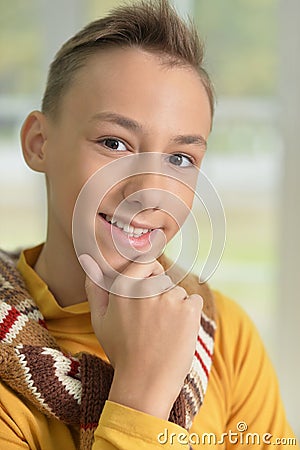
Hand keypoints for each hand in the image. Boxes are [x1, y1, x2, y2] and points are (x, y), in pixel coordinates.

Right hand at [79, 254, 202, 419]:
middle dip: (161, 295)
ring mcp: (169, 298)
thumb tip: (88, 260)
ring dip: (175, 307)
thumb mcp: (99, 320)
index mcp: (124, 286)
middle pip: (163, 279)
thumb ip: (95, 287)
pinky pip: (194, 301)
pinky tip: (177, 333)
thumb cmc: (121, 351)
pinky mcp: (189, 310)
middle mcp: (146, 288)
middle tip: (153, 323)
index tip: (151, 288)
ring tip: (163, 332)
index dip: (151, 273)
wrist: (145, 384)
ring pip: (178, 292)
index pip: (146, 261)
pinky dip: (190, 315)